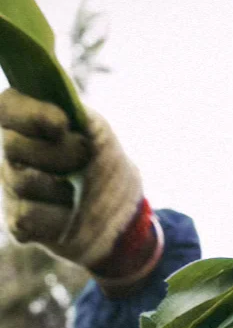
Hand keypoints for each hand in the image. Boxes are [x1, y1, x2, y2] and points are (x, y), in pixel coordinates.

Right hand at [0, 89, 144, 271]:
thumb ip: (77, 117)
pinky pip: (26, 216)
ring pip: (21, 182)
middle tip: (82, 161)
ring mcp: (13, 188)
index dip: (30, 114)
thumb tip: (58, 117)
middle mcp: (14, 154)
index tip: (61, 125)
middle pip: (12, 145)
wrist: (125, 217)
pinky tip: (69, 216)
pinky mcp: (19, 222)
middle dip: (58, 154)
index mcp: (31, 124)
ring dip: (62, 188)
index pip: (7, 105)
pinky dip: (57, 217)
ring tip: (76, 191)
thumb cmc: (109, 169)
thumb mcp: (101, 136)